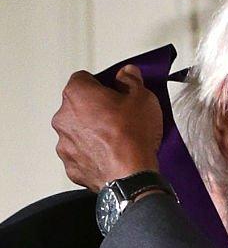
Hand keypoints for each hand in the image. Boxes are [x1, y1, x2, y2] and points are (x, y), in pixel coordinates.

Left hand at [52, 64, 162, 190]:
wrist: (131, 175)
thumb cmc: (133, 137)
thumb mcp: (143, 98)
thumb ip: (132, 80)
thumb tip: (128, 73)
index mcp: (77, 94)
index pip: (83, 78)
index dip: (102, 85)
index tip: (117, 93)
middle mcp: (64, 117)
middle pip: (78, 106)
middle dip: (96, 110)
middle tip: (120, 118)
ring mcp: (64, 143)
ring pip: (78, 132)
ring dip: (93, 134)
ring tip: (118, 141)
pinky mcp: (71, 166)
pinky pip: (81, 155)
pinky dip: (93, 156)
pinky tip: (113, 157)